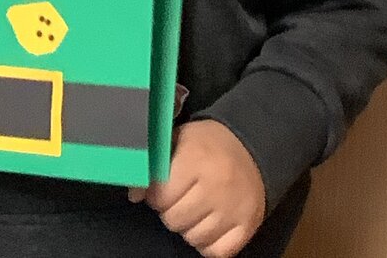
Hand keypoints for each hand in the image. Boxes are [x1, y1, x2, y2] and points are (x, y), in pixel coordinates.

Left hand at [128, 120, 264, 257]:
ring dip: (189, 227)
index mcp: (197, 158)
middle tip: (180, 198)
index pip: (161, 195)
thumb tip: (135, 195)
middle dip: (171, 210)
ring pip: (194, 238)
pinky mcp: (248, 225)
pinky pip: (217, 252)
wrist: (251, 147)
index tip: (162, 189)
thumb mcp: (177, 141)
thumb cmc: (207, 145)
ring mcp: (234, 208)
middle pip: (175, 220)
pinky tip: (209, 224)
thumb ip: (153, 164)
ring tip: (196, 208)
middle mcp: (217, 184)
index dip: (156, 195)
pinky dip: (209, 243)